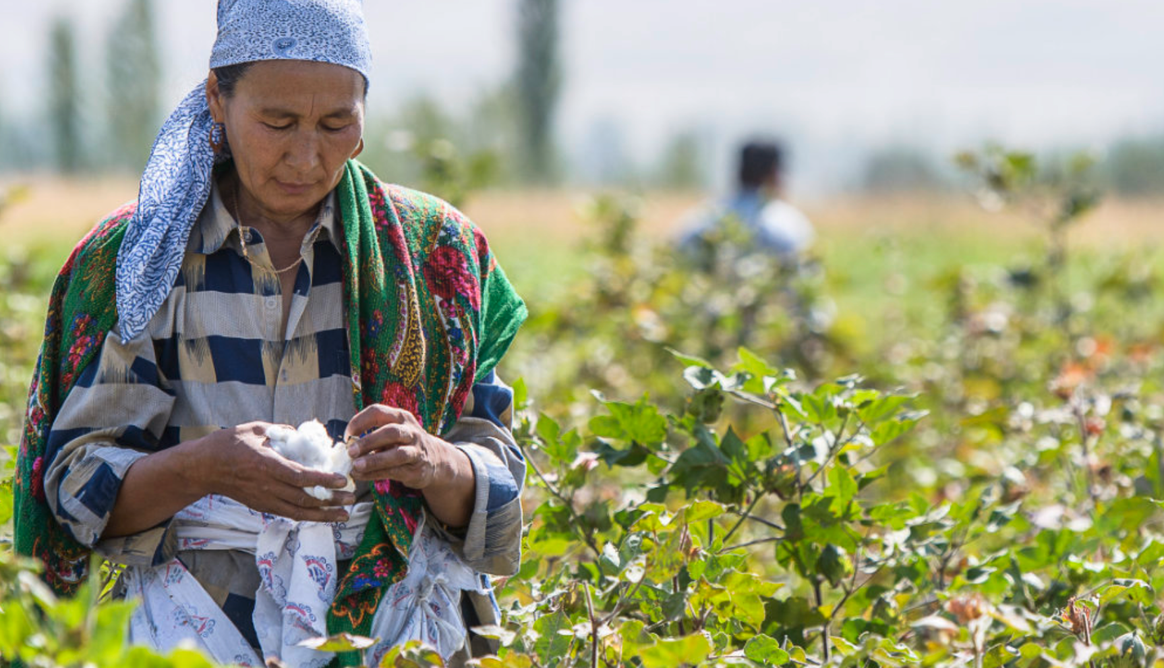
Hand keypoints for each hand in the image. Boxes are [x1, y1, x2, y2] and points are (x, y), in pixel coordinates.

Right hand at [199, 422, 354, 521]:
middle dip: (330, 501)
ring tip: (343, 515)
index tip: (342, 481)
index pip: (301, 477)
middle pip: (304, 499)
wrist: (204, 467)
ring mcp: (264, 499)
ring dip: (323, 516)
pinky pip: (288, 513)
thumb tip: (302, 434)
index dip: (323, 481)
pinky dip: (307, 516)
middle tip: (351, 500)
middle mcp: (267, 486)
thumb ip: (282, 431)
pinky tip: (322, 516)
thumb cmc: (229, 444)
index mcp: (267, 465)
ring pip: (298, 512)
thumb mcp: (256, 429)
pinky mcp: (261, 506)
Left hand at [344, 405, 458, 487]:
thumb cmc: (404, 443)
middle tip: (350, 451)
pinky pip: (395, 472)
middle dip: (368, 441)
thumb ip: (373, 435)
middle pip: (390, 432)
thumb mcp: (393, 432)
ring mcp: (416, 451)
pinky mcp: (417, 470)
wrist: (435, 460)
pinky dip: (376, 474)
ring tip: (356, 466)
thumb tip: (346, 445)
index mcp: (401, 417)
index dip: (360, 421)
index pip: (378, 411)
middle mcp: (411, 432)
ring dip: (374, 460)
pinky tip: (361, 476)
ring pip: (396, 454)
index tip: (347, 434)